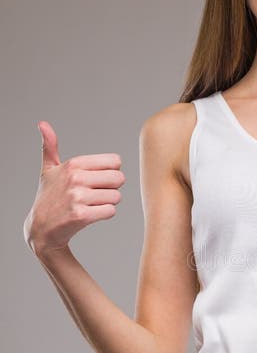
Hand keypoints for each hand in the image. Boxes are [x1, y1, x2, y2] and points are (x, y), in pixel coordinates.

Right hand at [23, 120, 125, 256]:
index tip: (98, 179)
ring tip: (92, 204)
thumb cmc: (49, 196)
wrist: (42, 227)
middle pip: (119, 178)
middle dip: (113, 187)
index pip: (115, 161)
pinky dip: (104, 214)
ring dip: (108, 202)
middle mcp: (76, 178)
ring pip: (116, 196)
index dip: (111, 171)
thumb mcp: (48, 170)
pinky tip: (91, 213)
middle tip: (97, 193)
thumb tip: (42, 124)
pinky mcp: (81, 215)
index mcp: (73, 164)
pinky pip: (110, 211)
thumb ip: (49, 147)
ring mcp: (78, 197)